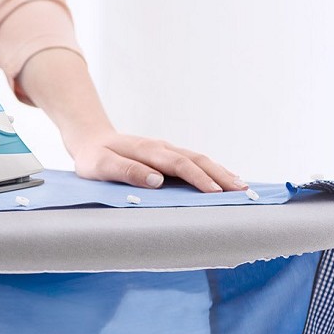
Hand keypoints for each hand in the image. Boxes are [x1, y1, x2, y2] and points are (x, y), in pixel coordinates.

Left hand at [70, 131, 247, 192]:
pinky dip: (212, 170)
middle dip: (220, 176)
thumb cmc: (94, 157)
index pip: (179, 165)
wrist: (91, 140)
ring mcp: (166, 150)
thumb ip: (126, 171)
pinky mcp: (167, 155)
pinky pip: (193, 161)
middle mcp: (161, 148)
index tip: (216, 193)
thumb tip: (156, 180)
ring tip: (242, 187)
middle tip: (242, 192)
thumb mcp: (101, 166)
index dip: (199, 179)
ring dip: (221, 172)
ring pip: (199, 159)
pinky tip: (225, 179)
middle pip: (197, 160)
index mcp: (148, 151)